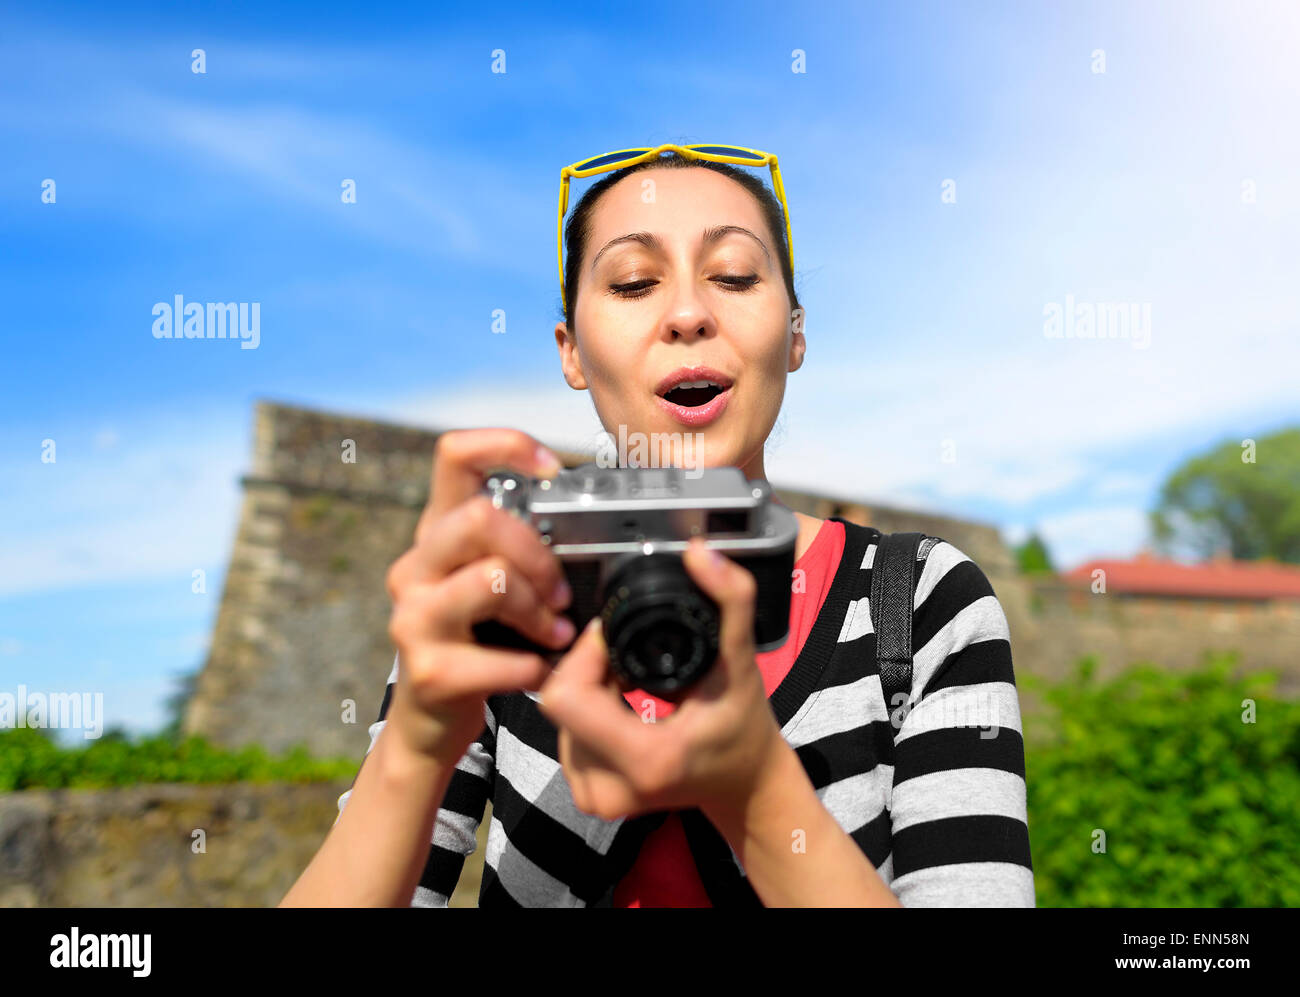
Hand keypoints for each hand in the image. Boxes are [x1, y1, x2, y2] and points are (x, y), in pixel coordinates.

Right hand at [383, 429, 576, 764]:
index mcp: (436, 535)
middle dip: (537, 553)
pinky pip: (502, 657)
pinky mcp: (429, 671)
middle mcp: (415, 568)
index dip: (506, 446)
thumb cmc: (475, 643)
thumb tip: (585, 514)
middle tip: (560, 591)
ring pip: (492, 580)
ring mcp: (414, 618)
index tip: (551, 471)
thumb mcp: (487, 584)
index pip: (454, 455)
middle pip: (478, 518)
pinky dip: (534, 667)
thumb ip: (516, 546)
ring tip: (554, 634)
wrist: (430, 723)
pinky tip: (539, 672)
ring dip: (539, 610)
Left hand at [537, 538, 786, 821]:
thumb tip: (701, 553)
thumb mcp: (742, 664)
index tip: (615, 638)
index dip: (585, 655)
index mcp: (646, 759)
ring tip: (626, 680)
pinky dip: (585, 713)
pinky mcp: (588, 796)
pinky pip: (563, 736)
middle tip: (625, 657)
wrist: (745, 784)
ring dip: (585, 690)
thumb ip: (729, 604)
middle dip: (586, 669)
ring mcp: (596, 797)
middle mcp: (612, 788)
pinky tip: (617, 703)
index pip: (567, 696)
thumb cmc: (744, 728)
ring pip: (557, 718)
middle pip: (558, 702)